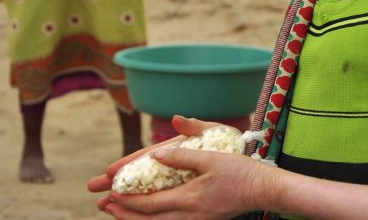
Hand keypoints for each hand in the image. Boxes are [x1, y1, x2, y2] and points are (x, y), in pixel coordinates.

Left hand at [96, 116, 273, 218]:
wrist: (261, 190)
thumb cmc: (239, 171)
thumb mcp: (211, 157)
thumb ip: (183, 156)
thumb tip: (157, 153)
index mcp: (188, 198)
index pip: (149, 203)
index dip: (127, 200)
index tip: (111, 192)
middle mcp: (188, 215)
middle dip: (124, 213)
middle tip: (106, 206)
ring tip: (119, 213)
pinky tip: (149, 217)